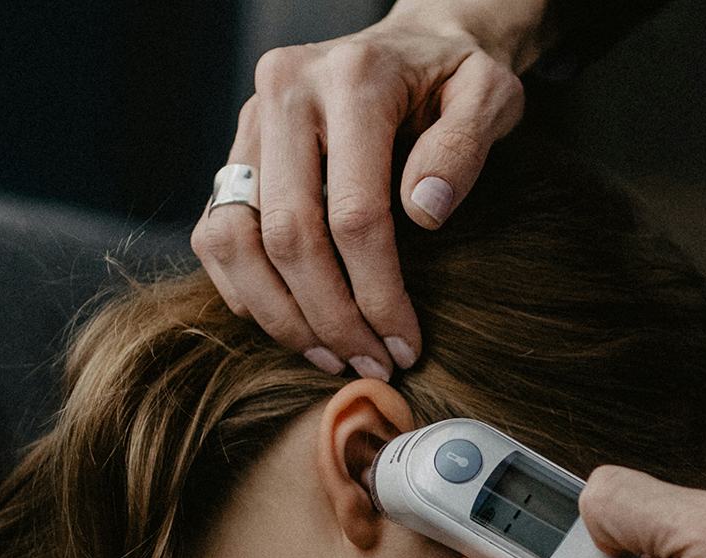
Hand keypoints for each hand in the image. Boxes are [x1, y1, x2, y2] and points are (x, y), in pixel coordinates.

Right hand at [194, 0, 543, 379]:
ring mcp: (249, 122)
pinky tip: (297, 325)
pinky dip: (247, 292)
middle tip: (369, 365)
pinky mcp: (234, 151)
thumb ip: (466, 145)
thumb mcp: (490, 94)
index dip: (377, 293)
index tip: (406, 343)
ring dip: (279, 316)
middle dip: (329, 318)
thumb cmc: (456, 78)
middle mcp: (284, 92)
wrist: (414, 45)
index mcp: (351, 79)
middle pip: (286, 235)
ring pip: (233, 241)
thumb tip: (423, 213)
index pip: (352, 213)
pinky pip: (214, 235)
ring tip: (331, 357)